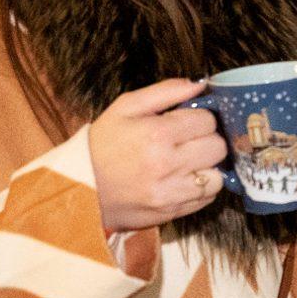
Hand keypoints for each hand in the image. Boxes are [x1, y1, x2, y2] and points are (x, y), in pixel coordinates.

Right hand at [89, 79, 227, 232]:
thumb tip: (201, 84)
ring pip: (217, 177)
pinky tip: (183, 180)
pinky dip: (201, 189)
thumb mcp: (126, 107)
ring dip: (207, 168)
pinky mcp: (170, 213)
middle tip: (189, 141)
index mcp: (157, 134)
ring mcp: (170, 193)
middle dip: (207, 140)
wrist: (79, 188)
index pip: (207, 121)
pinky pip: (206, 199)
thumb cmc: (103, 144)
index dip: (199, 119)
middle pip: (217, 147)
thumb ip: (167, 91)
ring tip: (189, 163)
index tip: (186, 123)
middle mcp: (167, 165)